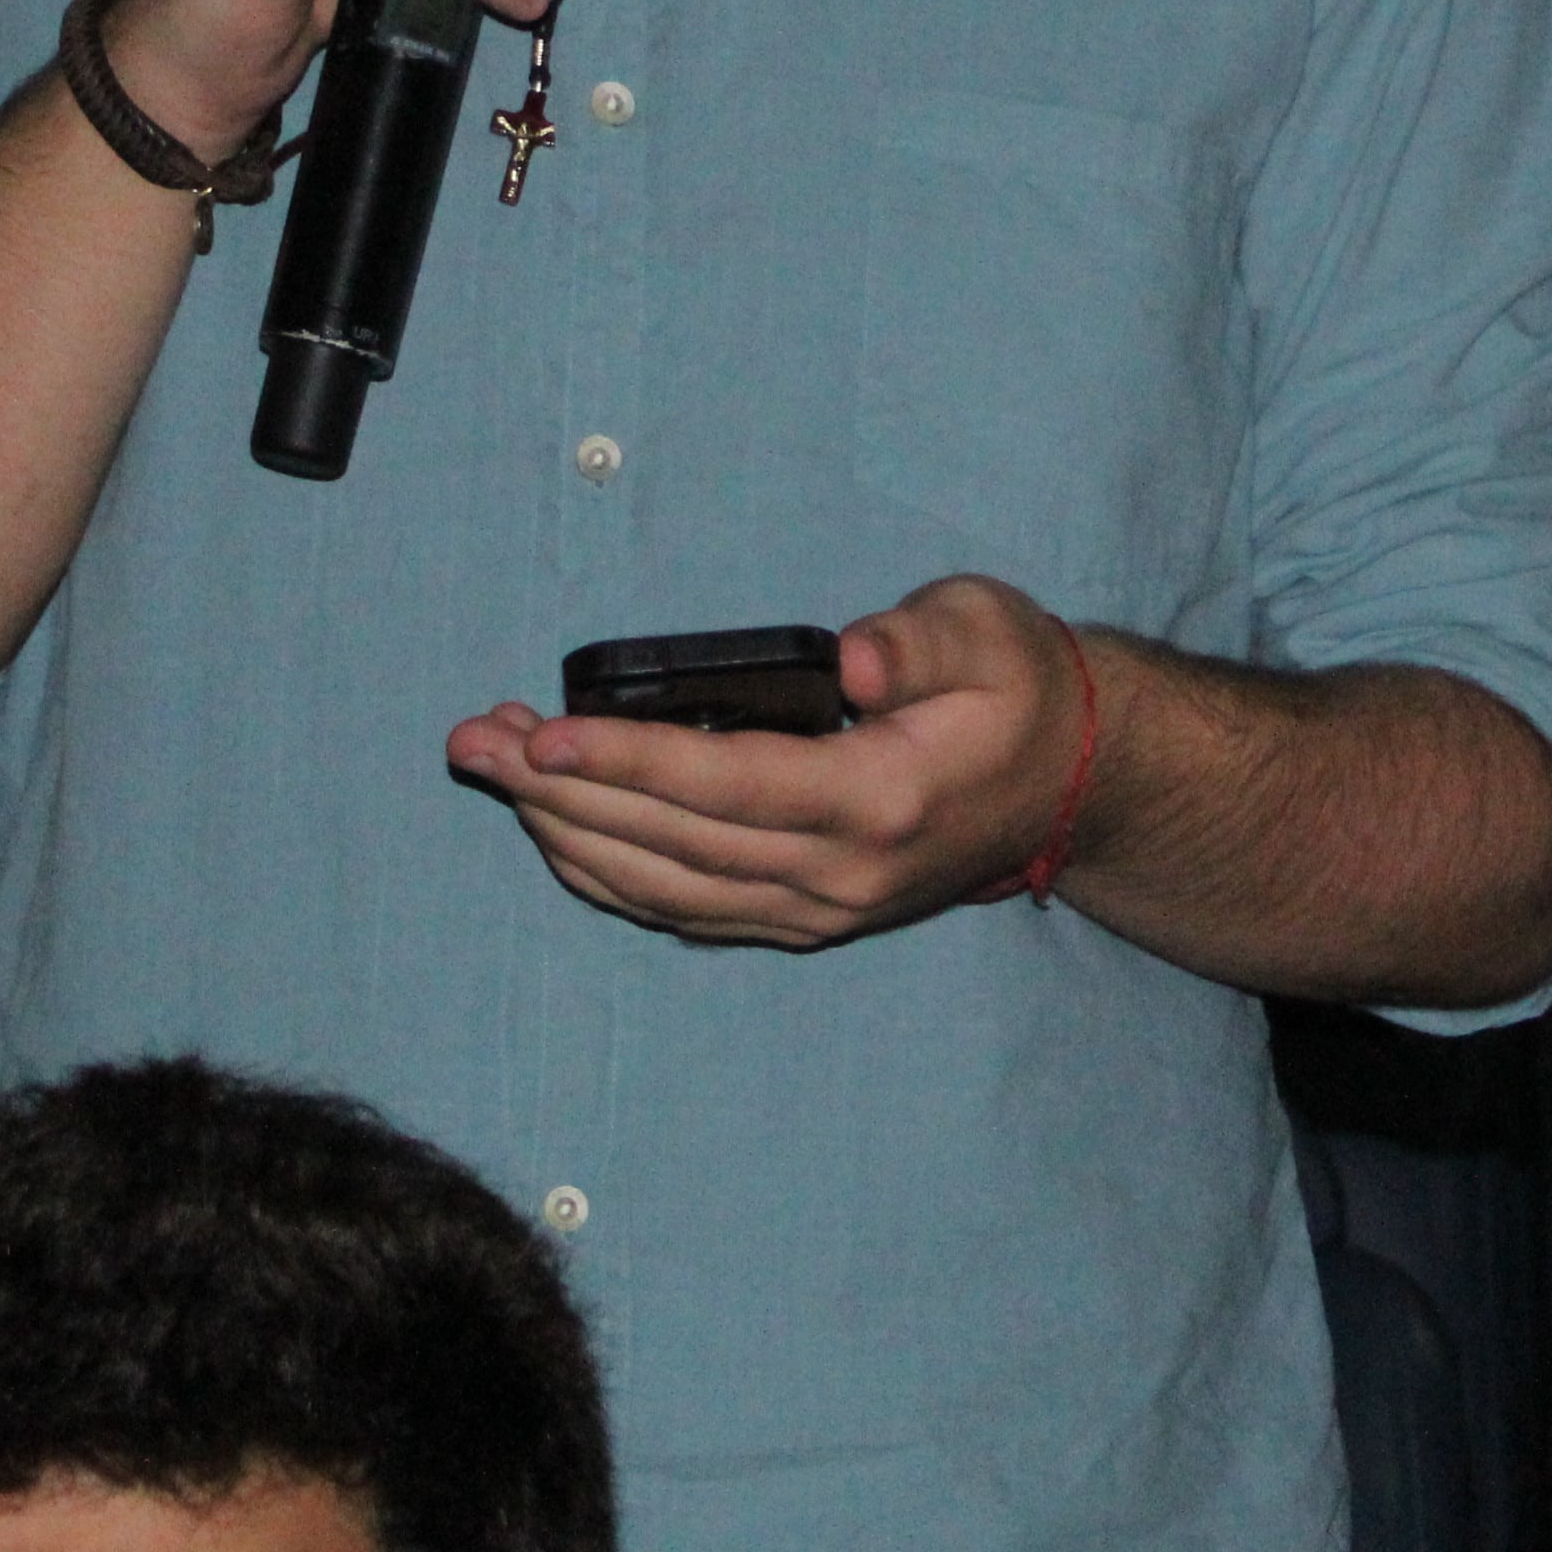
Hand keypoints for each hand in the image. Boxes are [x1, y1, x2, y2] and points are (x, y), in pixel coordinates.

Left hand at [444, 576, 1098, 947]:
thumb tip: (848, 663)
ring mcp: (819, 910)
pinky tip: (557, 826)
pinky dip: (607, 873)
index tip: (545, 736)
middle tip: (477, 741)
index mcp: (880, 800)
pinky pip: (683, 909)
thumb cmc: (1020, 685)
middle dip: (560, 791)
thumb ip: (916, 643)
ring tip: (497, 769)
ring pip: (662, 888)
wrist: (1074, 781)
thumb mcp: (988, 631)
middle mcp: (839, 875)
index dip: (629, 762)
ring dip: (566, 831)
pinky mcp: (805, 920)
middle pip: (671, 843)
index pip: (728, 785)